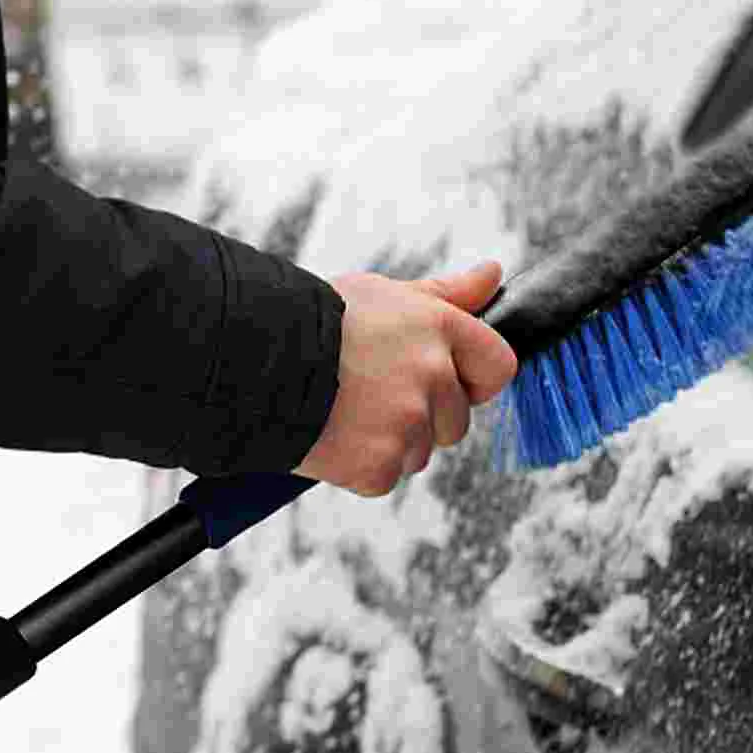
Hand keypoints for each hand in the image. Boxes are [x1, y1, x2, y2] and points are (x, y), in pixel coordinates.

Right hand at [294, 260, 517, 497]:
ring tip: (344, 412)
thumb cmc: (314, 321)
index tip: (446, 381)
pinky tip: (333, 437)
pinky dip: (361, 466)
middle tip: (370, 394)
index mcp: (440, 329)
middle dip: (423, 415)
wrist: (254, 360)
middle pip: (455, 420)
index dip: (474, 379)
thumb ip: (446, 294)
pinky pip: (385, 476)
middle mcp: (432, 376)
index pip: (498, 367)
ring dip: (390, 442)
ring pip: (418, 451)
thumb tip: (492, 276)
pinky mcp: (380, 465)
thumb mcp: (384, 295)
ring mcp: (408, 424)